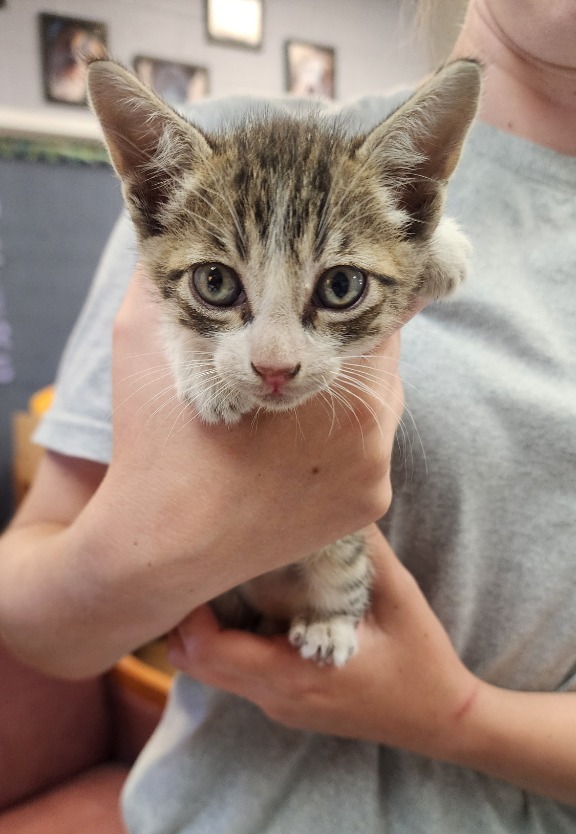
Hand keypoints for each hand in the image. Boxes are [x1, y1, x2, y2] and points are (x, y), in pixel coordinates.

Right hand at [99, 269, 422, 611]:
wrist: (158, 554)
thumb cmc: (157, 447)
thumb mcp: (149, 338)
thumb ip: (170, 271)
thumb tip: (170, 222)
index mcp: (345, 388)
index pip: (376, 309)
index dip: (339, 292)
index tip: (313, 285)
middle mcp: (377, 437)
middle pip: (377, 358)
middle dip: (333, 342)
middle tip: (284, 344)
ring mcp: (376, 482)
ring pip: (375, 406)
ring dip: (338, 391)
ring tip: (280, 401)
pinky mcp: (366, 513)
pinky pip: (365, 453)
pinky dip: (338, 440)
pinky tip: (288, 446)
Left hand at [166, 527, 479, 758]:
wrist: (441, 720)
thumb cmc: (421, 660)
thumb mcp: (398, 597)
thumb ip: (362, 552)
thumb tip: (330, 501)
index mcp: (295, 674)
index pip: (208, 650)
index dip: (190, 609)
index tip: (203, 566)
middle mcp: (276, 697)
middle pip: (195, 663)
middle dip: (188, 616)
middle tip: (206, 569)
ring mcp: (279, 706)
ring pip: (212, 671)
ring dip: (208, 629)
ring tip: (231, 582)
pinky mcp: (286, 706)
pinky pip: (238, 675)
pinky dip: (232, 643)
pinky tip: (262, 609)